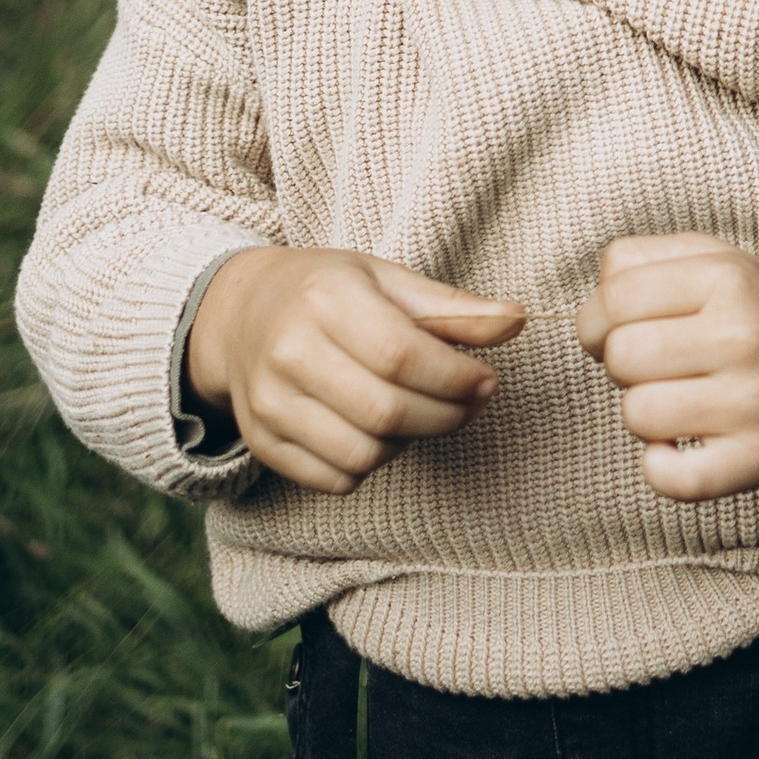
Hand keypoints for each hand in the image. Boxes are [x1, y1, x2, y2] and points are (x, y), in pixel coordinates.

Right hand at [187, 247, 524, 493]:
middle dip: (445, 416)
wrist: (241, 314)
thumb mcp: (387, 279)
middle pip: (385, 411)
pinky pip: (334, 479)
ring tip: (421, 412)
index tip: (487, 381)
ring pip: (362, 454)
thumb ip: (452, 307)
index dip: (456, 377)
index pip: (401, 354)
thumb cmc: (328, 291)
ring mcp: (269, 403)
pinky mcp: (262, 443)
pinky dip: (370, 465)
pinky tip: (381, 431)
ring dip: (410, 442)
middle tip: (470, 403)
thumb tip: (517, 321)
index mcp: (325, 299)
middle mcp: (289, 352)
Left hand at [573, 235, 758, 500]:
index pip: (614, 297)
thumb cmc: (758, 312)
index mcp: (726, 278)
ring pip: (637, 414)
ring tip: (677, 398)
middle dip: (623, 364)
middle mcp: (743, 336)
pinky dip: (659, 467)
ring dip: (643, 411)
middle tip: (657, 365)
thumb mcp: (714, 260)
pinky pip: (670, 478)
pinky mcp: (756, 460)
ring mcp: (752, 402)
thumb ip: (641, 260)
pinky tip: (676, 446)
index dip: (595, 320)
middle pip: (620, 357)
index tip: (613, 331)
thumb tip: (592, 307)